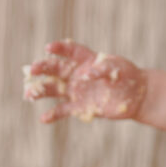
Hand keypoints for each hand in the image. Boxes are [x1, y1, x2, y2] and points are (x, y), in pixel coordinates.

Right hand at [23, 40, 146, 122]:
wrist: (136, 96)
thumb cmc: (128, 76)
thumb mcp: (119, 68)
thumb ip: (103, 69)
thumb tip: (88, 74)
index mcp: (86, 59)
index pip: (69, 50)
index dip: (58, 48)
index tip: (48, 48)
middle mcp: (77, 73)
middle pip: (55, 69)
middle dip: (42, 68)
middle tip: (31, 70)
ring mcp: (76, 90)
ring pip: (53, 89)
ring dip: (41, 90)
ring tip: (29, 94)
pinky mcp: (80, 107)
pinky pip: (63, 110)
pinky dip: (53, 115)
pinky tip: (43, 118)